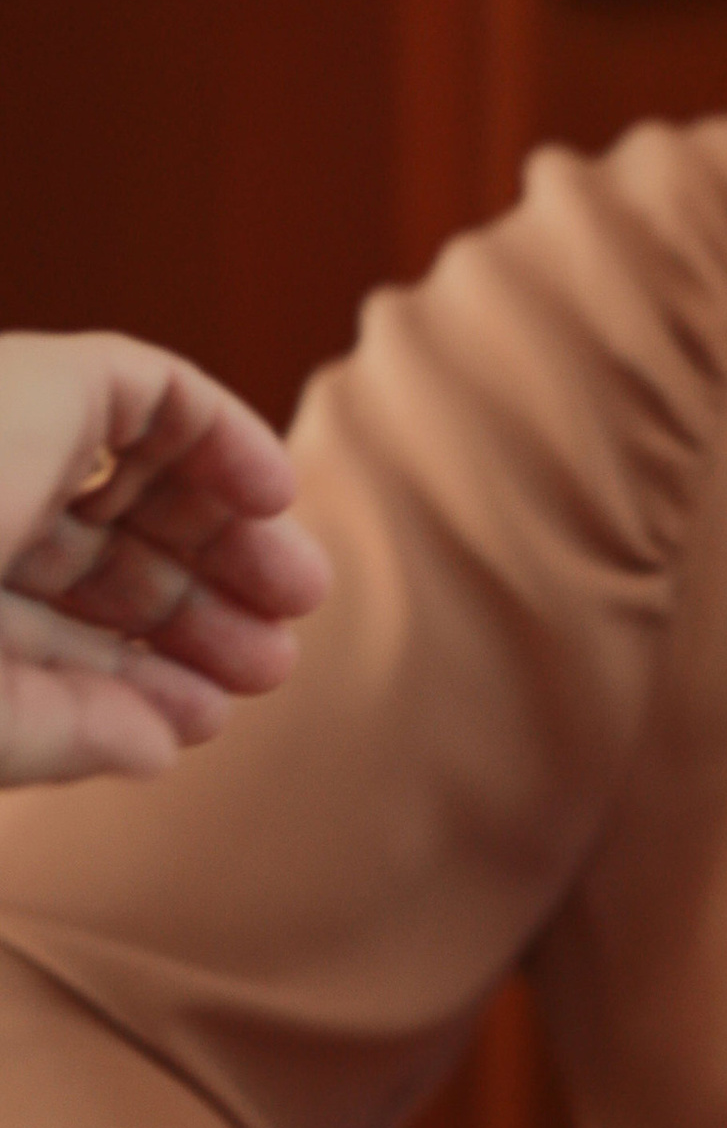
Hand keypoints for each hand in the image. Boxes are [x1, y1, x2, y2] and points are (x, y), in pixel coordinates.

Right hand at [0, 330, 330, 783]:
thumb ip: (56, 735)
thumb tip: (159, 745)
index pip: (37, 633)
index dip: (133, 676)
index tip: (207, 717)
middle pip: (92, 554)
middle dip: (189, 609)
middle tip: (273, 662)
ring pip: (128, 476)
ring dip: (221, 534)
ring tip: (297, 597)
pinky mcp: (28, 383)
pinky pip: (143, 388)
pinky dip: (219, 434)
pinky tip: (274, 499)